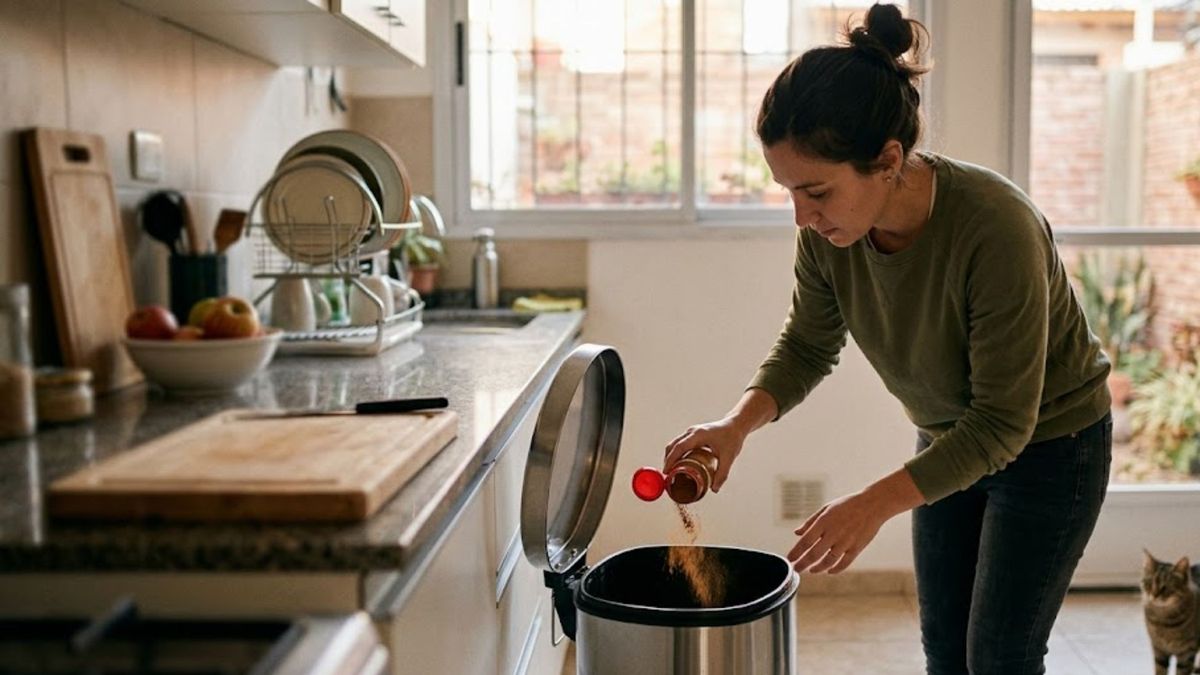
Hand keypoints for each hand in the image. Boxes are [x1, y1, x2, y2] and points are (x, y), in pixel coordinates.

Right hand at [663, 417, 747, 492]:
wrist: (736, 425)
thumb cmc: (732, 438)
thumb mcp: (729, 457)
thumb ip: (722, 474)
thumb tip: (714, 489)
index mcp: (699, 435)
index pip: (679, 447)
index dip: (671, 460)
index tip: (666, 472)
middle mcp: (692, 432)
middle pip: (673, 445)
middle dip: (668, 460)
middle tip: (668, 476)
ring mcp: (691, 432)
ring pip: (675, 444)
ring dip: (671, 457)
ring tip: (671, 472)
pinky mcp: (693, 434)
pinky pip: (680, 444)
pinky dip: (676, 454)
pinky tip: (679, 464)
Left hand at [787, 468, 924, 573]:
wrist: (872, 505)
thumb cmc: (847, 505)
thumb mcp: (826, 508)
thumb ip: (810, 522)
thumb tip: (796, 533)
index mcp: (823, 522)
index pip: (805, 541)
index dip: (795, 552)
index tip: (789, 560)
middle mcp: (833, 533)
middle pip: (814, 554)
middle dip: (802, 564)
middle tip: (796, 570)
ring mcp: (846, 542)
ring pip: (828, 561)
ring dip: (818, 568)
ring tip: (811, 570)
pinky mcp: (857, 547)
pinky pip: (844, 563)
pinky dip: (836, 569)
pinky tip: (829, 571)